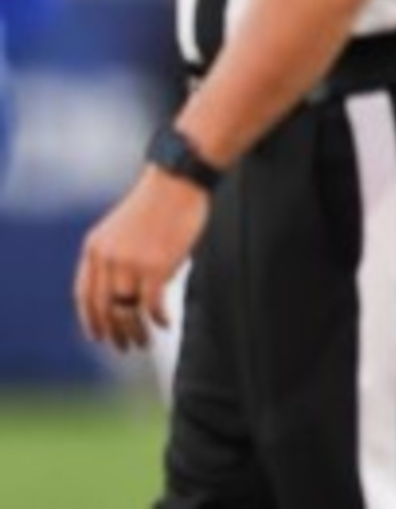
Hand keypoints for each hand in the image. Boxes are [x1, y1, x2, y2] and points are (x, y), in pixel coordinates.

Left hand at [75, 169, 209, 350]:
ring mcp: (130, 264)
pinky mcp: (156, 267)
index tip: (98, 336)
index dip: (90, 319)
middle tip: (123, 347)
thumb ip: (115, 256)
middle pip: (103, 308)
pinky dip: (158, 318)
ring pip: (125, 311)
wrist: (179, 180)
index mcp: (94, 248)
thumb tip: (121, 290)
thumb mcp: (122, 229)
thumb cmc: (159, 203)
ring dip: (134, 331)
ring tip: (143, 341)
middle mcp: (107, 258)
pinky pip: (152, 304)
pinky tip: (165, 323)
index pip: (84, 294)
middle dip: (112, 332)